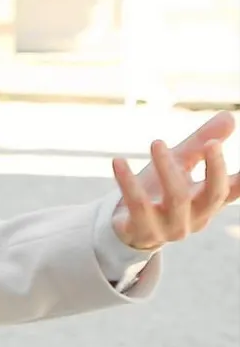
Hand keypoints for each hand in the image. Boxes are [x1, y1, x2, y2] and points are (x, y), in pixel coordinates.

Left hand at [111, 110, 238, 250]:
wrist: (128, 228)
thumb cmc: (160, 193)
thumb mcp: (181, 166)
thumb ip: (201, 144)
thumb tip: (229, 116)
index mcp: (208, 202)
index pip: (231, 189)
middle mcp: (195, 217)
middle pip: (213, 194)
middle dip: (215, 168)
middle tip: (212, 143)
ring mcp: (171, 227)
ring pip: (176, 198)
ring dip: (167, 168)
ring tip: (157, 142)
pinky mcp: (143, 230)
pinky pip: (137, 204)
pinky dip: (128, 182)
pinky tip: (118, 161)